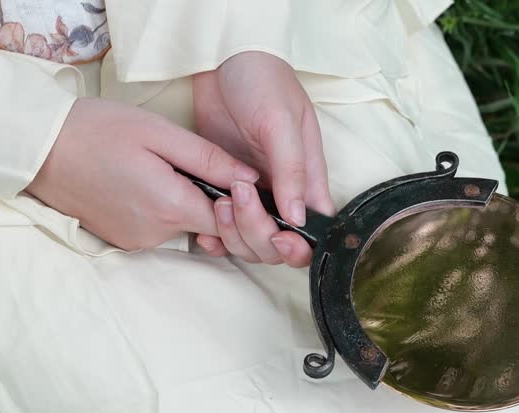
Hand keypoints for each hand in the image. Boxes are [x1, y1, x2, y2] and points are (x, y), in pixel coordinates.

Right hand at [26, 97, 258, 251]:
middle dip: (207, 196)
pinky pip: (156, 227)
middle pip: (206, 224)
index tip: (235, 177)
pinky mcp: (120, 240)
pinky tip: (140, 180)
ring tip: (157, 166)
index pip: (229, 221)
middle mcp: (155, 235)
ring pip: (180, 225)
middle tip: (186, 160)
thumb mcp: (159, 133)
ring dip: (180, 200)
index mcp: (171, 207)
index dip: (239, 202)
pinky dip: (158, 207)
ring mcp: (135, 241)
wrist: (36, 147)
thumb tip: (251, 179)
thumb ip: (210, 159)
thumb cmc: (98, 130)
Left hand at [193, 51, 335, 266]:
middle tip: (237, 201)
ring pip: (249, 242)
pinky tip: (203, 231)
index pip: (314, 229)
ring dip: (234, 235)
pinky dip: (214, 236)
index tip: (280, 237)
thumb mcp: (280, 121)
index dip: (300, 247)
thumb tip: (297, 218)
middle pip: (278, 244)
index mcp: (307, 178)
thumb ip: (291, 169)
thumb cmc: (262, 81)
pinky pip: (222, 229)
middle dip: (259, 236)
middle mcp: (282, 192)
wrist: (221, 59)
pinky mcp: (222, 189)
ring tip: (218, 203)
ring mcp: (251, 193)